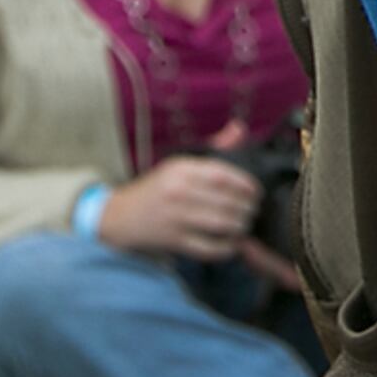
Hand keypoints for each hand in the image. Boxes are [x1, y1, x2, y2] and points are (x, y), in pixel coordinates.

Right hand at [93, 154, 264, 262]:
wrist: (119, 215)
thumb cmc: (157, 188)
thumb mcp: (179, 164)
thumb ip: (213, 149)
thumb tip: (239, 129)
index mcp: (181, 169)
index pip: (223, 175)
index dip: (246, 184)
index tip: (257, 191)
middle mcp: (178, 191)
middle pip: (226, 201)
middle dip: (247, 208)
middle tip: (253, 210)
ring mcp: (175, 217)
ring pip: (221, 223)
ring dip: (240, 226)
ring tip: (245, 225)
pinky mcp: (173, 240)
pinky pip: (208, 247)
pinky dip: (226, 247)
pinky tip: (232, 243)